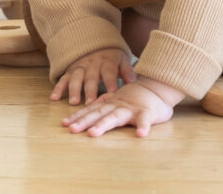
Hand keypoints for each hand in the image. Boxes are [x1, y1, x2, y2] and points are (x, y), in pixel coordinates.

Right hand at [50, 48, 135, 104]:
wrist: (95, 43)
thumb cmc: (112, 58)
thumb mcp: (122, 60)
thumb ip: (127, 71)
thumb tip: (134, 83)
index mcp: (107, 62)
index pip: (110, 72)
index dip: (111, 83)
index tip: (112, 94)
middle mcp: (92, 64)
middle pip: (91, 77)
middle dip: (91, 90)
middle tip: (91, 104)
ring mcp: (80, 67)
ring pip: (76, 78)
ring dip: (74, 90)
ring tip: (74, 103)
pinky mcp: (70, 71)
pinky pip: (63, 78)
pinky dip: (58, 88)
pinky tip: (54, 98)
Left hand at [62, 78, 181, 137]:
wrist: (158, 86)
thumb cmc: (137, 97)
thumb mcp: (118, 99)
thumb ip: (105, 103)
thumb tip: (89, 108)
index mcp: (111, 104)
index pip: (92, 110)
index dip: (78, 116)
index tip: (64, 123)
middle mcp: (118, 106)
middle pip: (99, 114)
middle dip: (84, 121)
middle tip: (71, 129)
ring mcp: (132, 109)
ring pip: (116, 116)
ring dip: (104, 125)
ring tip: (93, 134)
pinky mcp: (147, 113)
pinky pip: (145, 120)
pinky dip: (143, 127)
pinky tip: (140, 135)